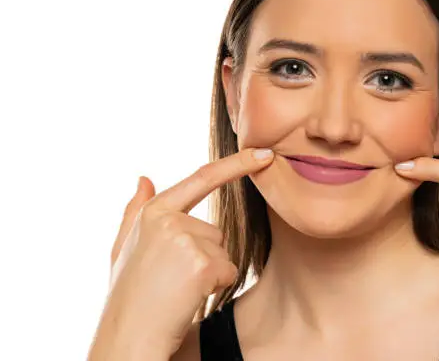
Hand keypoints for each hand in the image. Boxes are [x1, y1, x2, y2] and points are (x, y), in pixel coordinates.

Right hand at [88, 148, 274, 359]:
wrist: (127, 336)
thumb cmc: (129, 295)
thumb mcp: (124, 248)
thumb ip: (134, 211)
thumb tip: (144, 178)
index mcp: (153, 212)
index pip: (202, 179)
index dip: (236, 164)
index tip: (264, 154)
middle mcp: (169, 219)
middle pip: (215, 232)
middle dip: (203, 257)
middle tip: (171, 280)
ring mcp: (185, 239)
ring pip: (223, 252)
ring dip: (209, 273)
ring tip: (176, 289)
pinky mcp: (202, 264)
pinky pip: (228, 270)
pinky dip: (215, 286)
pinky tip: (188, 297)